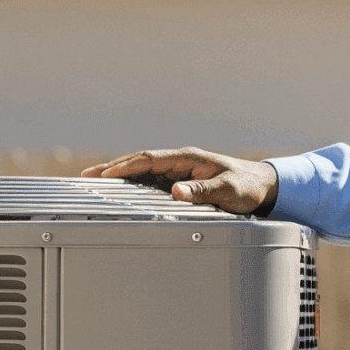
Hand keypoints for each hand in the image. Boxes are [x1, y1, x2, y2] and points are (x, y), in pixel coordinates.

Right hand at [82, 148, 279, 214]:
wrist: (263, 186)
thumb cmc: (247, 186)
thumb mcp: (228, 189)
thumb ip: (204, 190)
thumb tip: (177, 191)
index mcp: (188, 157)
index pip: (150, 159)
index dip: (126, 166)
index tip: (105, 173)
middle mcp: (181, 162)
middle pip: (140, 162)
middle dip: (113, 168)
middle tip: (86, 175)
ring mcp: (179, 171)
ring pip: (143, 171)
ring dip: (120, 176)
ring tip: (94, 182)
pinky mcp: (182, 182)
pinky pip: (152, 181)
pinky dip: (133, 184)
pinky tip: (120, 192)